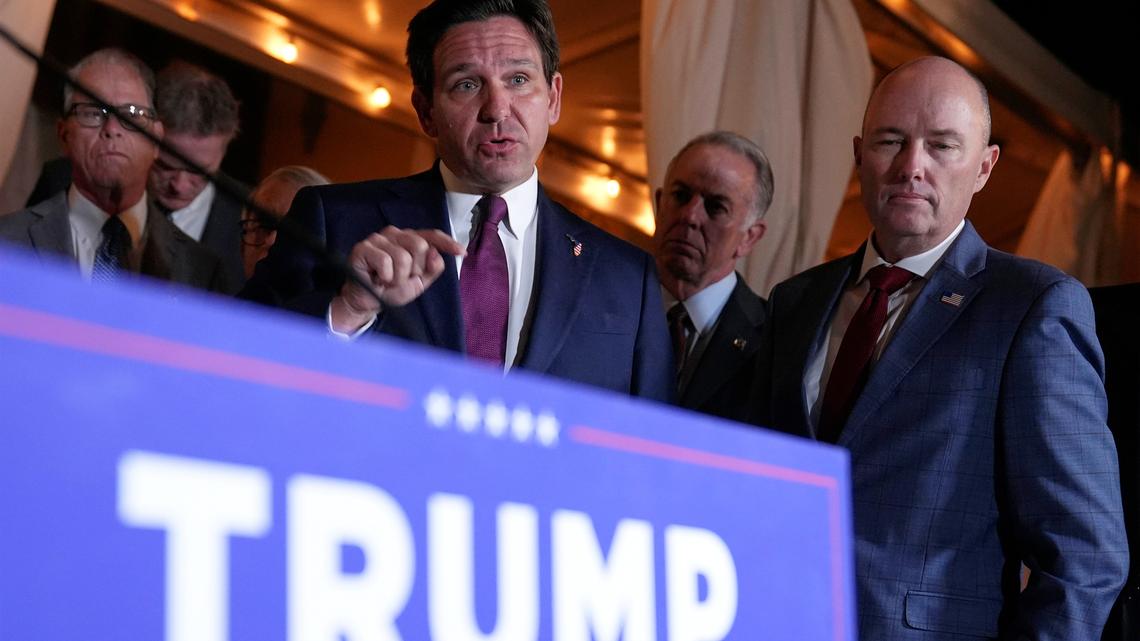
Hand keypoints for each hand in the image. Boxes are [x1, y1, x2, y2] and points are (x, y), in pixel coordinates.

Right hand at [331, 227, 464, 331]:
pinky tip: (378, 278)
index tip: (462, 251)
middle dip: (415, 269)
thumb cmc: (392, 289)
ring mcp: (378, 239)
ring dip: (398, 277)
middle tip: (401, 278)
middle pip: (420, 246)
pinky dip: (385, 276)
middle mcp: (396, 234)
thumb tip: (437, 255)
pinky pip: (385, 261)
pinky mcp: (363, 248)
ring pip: (403, 256)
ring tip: (388, 280)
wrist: (369, 303)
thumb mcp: (419, 282)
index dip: (447, 242)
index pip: (432, 235)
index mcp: (411, 240)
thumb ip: (432, 269)